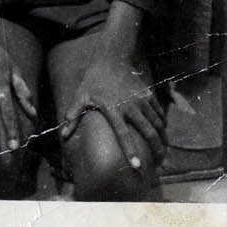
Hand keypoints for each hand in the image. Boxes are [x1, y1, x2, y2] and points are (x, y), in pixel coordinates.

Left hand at [60, 50, 166, 170]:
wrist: (111, 59)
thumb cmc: (93, 81)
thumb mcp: (81, 96)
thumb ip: (73, 116)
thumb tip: (63, 135)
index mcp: (112, 109)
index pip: (123, 134)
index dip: (131, 151)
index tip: (138, 167)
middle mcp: (130, 106)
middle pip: (149, 133)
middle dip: (157, 151)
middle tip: (159, 165)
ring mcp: (141, 100)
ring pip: (158, 125)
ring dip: (163, 141)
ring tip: (162, 154)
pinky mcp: (149, 95)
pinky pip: (160, 115)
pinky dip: (163, 127)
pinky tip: (162, 135)